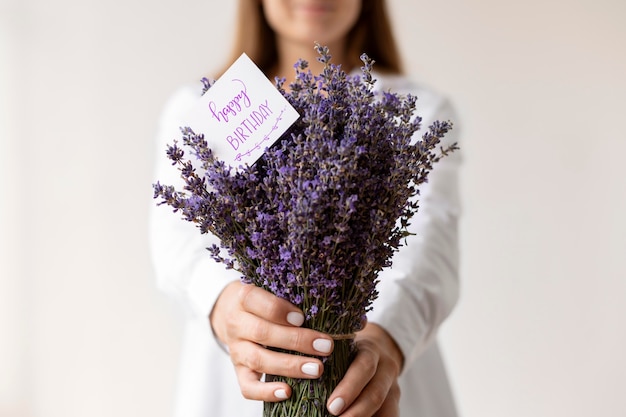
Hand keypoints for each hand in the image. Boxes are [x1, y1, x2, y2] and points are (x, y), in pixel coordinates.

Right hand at [210, 281, 334, 401]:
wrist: (231, 313)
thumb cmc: (262, 300)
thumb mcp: (269, 289)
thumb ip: (290, 296)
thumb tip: (328, 310)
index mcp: (243, 298)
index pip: (256, 301)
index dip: (279, 310)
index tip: (302, 318)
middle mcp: (236, 324)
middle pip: (262, 333)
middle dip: (297, 340)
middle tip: (325, 346)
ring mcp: (236, 349)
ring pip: (258, 360)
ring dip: (289, 366)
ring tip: (316, 369)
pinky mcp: (239, 370)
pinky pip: (248, 386)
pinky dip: (266, 392)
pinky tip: (287, 392)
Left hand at [326, 323, 403, 416]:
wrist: (379, 349)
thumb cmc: (349, 349)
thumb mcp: (341, 344)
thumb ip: (325, 354)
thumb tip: (297, 372)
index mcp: (370, 351)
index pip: (364, 368)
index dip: (349, 388)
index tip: (331, 407)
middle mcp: (385, 368)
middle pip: (375, 393)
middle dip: (356, 411)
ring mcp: (392, 386)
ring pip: (385, 407)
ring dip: (363, 416)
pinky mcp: (395, 401)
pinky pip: (390, 414)